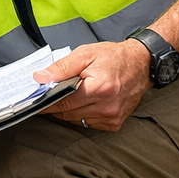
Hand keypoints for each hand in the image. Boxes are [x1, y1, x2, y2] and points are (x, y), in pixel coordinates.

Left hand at [34, 40, 152, 132]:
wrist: (142, 64)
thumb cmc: (114, 57)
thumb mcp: (85, 54)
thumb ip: (62, 67)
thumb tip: (41, 78)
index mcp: (100, 88)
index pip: (62, 102)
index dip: (46, 102)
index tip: (36, 101)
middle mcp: (107, 106)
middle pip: (67, 113)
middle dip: (57, 104)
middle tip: (54, 93)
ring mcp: (112, 117)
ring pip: (76, 120)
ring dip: (70, 110)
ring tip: (74, 94)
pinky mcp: (114, 124)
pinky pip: (88, 124)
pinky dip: (82, 114)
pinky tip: (85, 102)